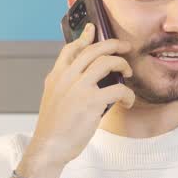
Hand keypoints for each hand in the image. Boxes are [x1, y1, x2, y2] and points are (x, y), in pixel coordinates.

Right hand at [26, 23, 134, 167]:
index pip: (70, 49)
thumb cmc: (53, 129)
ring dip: (122, 64)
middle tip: (125, 47)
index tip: (93, 30)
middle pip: (93, 50)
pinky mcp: (92, 101)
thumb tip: (84, 80)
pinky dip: (128, 95)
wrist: (48, 147)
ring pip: (107, 62)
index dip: (84, 37)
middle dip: (113, 44)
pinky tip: (128, 101)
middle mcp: (66, 77)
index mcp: (56, 77)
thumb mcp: (52, 100)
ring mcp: (79, 88)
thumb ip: (64, 86)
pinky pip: (118, 89)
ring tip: (128, 73)